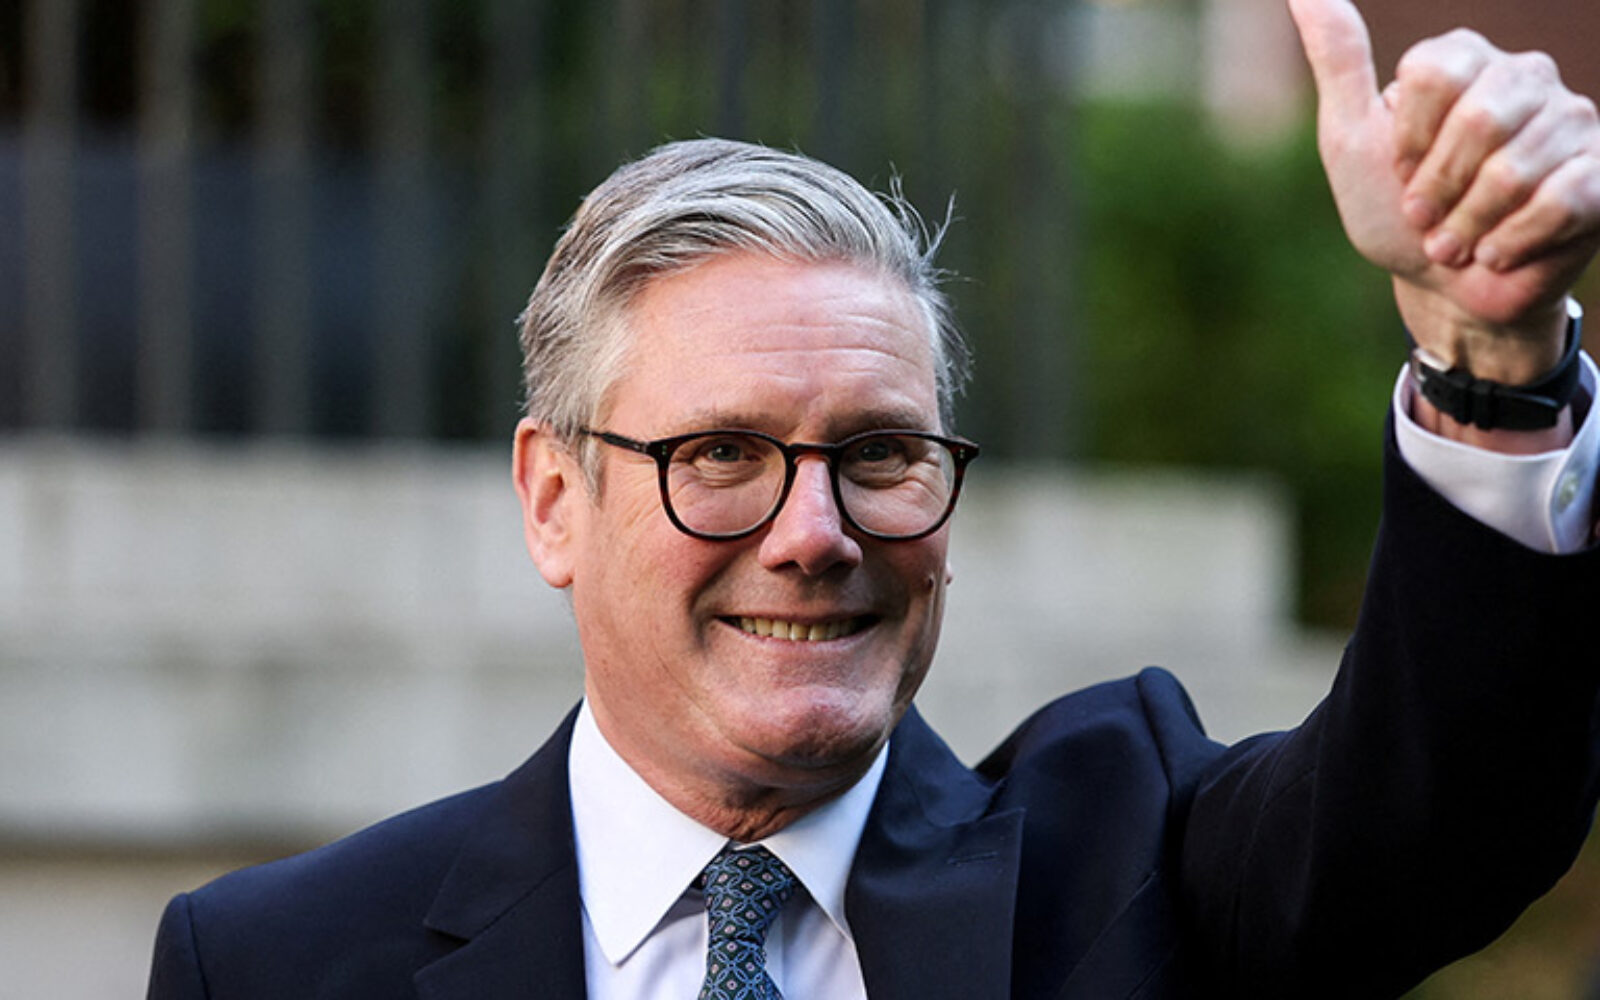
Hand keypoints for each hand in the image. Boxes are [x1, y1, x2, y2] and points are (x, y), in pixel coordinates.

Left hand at [1289, 0, 1599, 384]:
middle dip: (1439, 189)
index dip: (1409, 142)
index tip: (1401, 173)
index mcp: (1465, 59)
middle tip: (1427, 217)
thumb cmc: (1396, 212)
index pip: (1435, 74)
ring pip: (1516, 170)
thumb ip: (1339, 61)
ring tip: (1458, 241)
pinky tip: (1496, 253)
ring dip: (1469, 225)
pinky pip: (1562, 200)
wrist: (1443, 288)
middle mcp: (1526, 76)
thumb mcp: (1351, 139)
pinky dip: (1510, 241)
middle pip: (1480, 121)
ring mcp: (1572, 121)